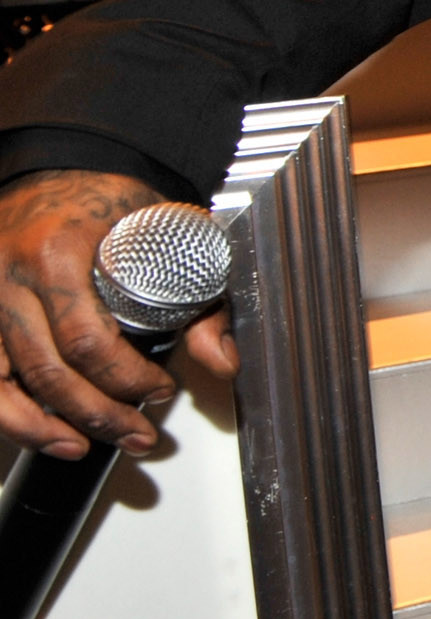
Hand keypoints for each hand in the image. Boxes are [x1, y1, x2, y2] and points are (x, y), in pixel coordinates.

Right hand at [0, 169, 235, 459]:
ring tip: (89, 446)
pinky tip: (45, 435)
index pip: (88, 339)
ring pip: (7, 383)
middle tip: (139, 432)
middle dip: (99, 413)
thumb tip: (222, 362)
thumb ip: (201, 304)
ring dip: (50, 426)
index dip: (126, 378)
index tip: (160, 389)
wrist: (64, 172)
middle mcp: (11, 276)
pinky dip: (11, 417)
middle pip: (51, 369)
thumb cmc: (115, 206)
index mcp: (61, 252)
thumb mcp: (170, 240)